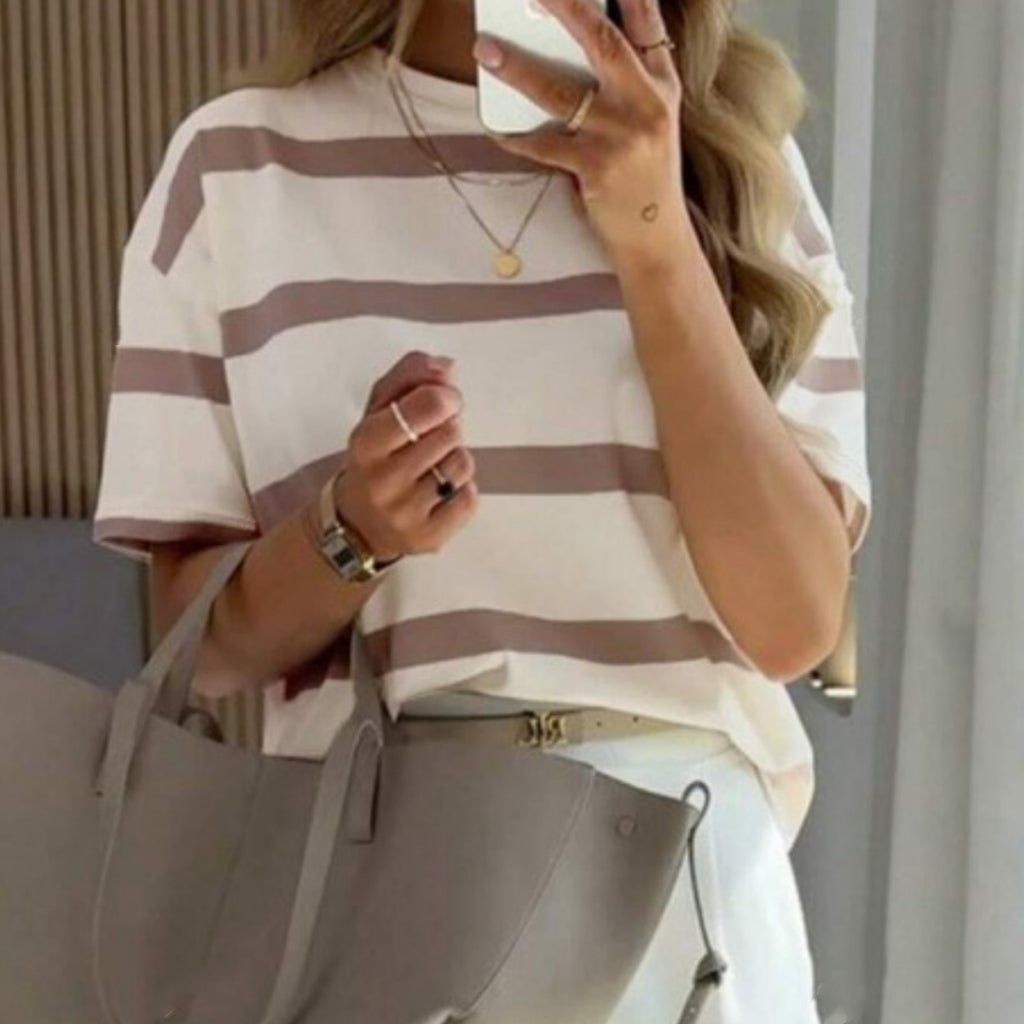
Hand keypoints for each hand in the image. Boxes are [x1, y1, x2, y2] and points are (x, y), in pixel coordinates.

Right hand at [335, 351, 478, 561]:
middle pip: (450, 433)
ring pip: (462, 464)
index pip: (425, 406)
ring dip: (455, 459)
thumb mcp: (378, 411)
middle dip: (447, 430)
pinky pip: (470, 498)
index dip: (445, 397)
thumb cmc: (375, 458)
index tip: (445, 400)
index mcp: (366, 442)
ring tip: (432, 467)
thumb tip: (447, 367)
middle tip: (430, 440)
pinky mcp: (428, 537)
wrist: (357, 525)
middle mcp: (382, 480)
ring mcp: (405, 513)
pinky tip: (440, 493)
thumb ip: (409, 378)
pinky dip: (462, 490)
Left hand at [473, 0, 687, 260]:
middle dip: (565, 7)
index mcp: (663, 87)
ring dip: (517, 68)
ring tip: (485, 50)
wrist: (656, 238)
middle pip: (602, 42)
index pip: (647, 25)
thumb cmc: (645, 177)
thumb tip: (566, 51)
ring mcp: (621, 136)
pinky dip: (517, 138)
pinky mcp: (597, 167)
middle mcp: (646, 104)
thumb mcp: (652, 123)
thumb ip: (627, 86)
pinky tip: (498, 130)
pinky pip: (544, 145)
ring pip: (559, 91)